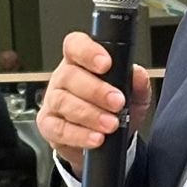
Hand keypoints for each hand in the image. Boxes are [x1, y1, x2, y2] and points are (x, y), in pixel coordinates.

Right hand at [37, 32, 152, 174]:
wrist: (106, 141)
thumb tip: (138, 74)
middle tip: (117, 102)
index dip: (88, 52)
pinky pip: (58, 129)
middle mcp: (63, 78)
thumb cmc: (114, 110)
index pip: (76, 45)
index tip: (106, 64)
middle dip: (96, 90)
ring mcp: (52, 101)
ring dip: (89, 114)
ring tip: (110, 124)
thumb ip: (137, 84)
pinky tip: (96, 138)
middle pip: (69, 76)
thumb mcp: (134, 96)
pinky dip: (79, 135)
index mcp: (80, 62)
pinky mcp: (48, 126)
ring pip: (63, 102)